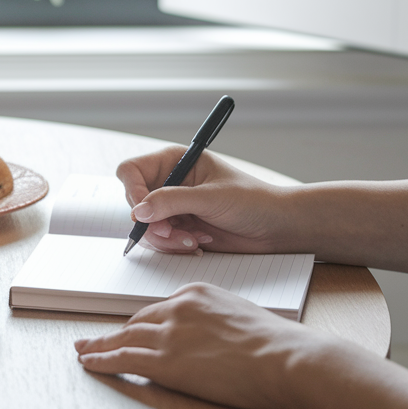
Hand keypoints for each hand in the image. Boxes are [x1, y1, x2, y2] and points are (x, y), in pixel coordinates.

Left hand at [73, 283, 315, 408]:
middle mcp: (178, 308)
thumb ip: (216, 320)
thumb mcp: (239, 316)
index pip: (161, 309)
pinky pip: (122, 358)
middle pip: (137, 321)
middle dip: (117, 331)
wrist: (285, 358)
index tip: (133, 329)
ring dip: (100, 344)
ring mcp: (169, 334)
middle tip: (95, 337)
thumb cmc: (276, 344)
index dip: (143, 323)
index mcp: (196, 293)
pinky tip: (89, 362)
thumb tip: (210, 337)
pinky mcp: (165, 361)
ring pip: (124, 337)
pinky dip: (101, 359)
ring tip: (84, 349)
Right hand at [117, 147, 286, 253]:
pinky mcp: (179, 228)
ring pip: (146, 226)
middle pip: (135, 203)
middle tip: (175, 232)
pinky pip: (159, 241)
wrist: (276, 228)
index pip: (131, 171)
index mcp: (174, 161)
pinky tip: (198, 244)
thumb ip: (172, 201)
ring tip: (194, 240)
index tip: (144, 213)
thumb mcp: (211, 197)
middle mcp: (169, 182)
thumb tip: (138, 212)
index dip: (133, 192)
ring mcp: (173, 207)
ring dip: (166, 238)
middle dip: (154, 223)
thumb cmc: (252, 201)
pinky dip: (174, 246)